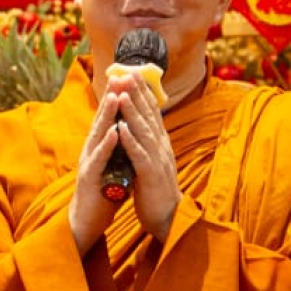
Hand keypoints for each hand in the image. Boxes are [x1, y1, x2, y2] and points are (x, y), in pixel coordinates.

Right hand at [68, 88, 122, 256]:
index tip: (125, 78)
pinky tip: (114, 131)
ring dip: (108, 115)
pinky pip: (100, 158)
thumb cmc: (103, 193)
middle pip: (102, 119)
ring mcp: (89, 162)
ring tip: (116, 96)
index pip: (108, 118)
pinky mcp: (90, 177)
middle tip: (119, 76)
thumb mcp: (114, 165)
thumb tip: (129, 130)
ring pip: (99, 134)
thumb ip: (119, 148)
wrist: (86, 221)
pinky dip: (107, 144)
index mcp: (99, 147)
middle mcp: (91, 149)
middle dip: (111, 98)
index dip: (116, 98)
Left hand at [104, 68, 179, 241]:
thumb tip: (137, 121)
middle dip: (136, 93)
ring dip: (132, 112)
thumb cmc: (155, 188)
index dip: (142, 92)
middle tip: (126, 73)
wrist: (168, 217)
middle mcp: (162, 147)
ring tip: (122, 94)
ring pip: (144, 131)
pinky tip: (121, 128)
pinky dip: (130, 140)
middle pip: (148, 116)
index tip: (132, 72)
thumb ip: (147, 140)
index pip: (151, 112)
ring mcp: (158, 160)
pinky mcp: (151, 175)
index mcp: (160, 143)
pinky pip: (139, 155)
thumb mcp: (152, 158)